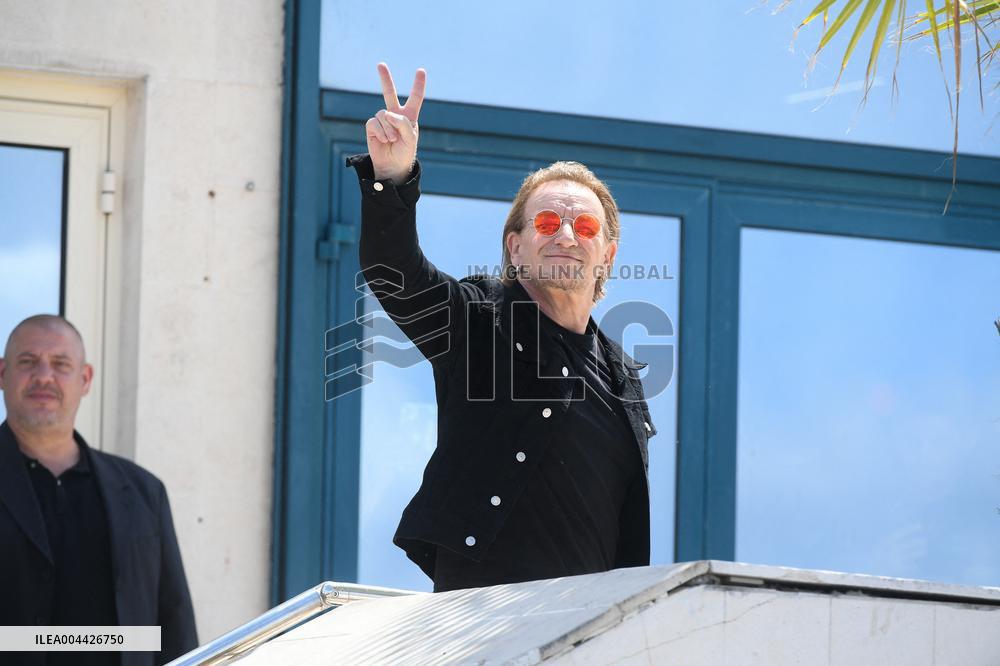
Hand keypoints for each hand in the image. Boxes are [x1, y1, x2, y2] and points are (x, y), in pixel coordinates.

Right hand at [366, 63, 425, 182]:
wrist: (392, 165)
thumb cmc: (405, 152)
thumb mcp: (410, 139)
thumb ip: (402, 123)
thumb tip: (387, 113)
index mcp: (409, 116)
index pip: (415, 98)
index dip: (417, 85)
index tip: (420, 71)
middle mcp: (395, 115)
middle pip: (389, 93)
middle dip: (385, 79)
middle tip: (380, 64)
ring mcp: (383, 119)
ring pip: (383, 114)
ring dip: (389, 129)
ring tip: (393, 140)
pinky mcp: (372, 126)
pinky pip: (375, 122)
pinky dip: (381, 132)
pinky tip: (385, 140)